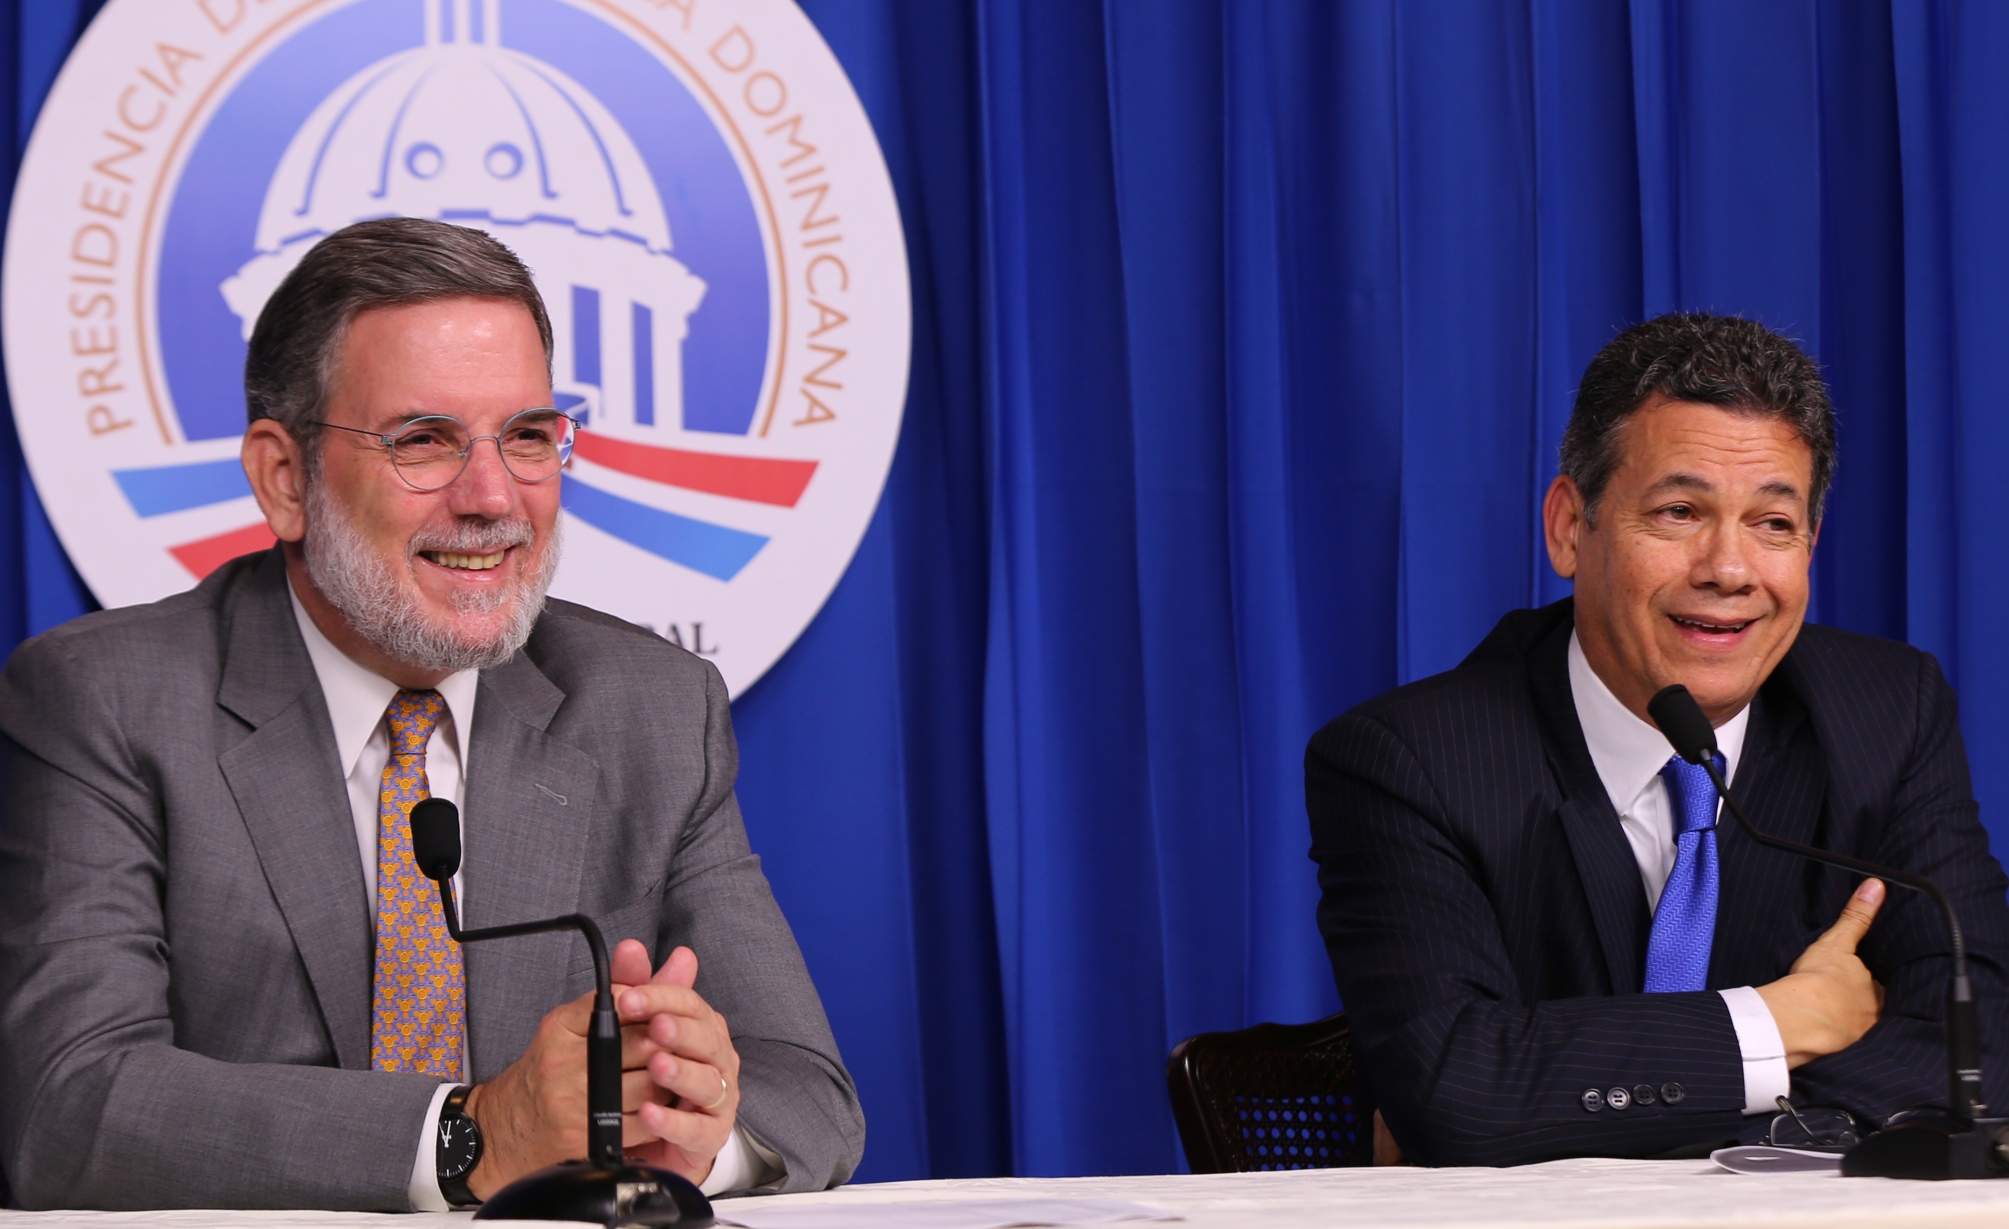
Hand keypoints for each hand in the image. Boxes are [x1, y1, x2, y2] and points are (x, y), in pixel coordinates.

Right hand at [463, 941, 739, 1198]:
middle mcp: (565, 1063)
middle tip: (678, 1047)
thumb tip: (684, 960)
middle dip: (669, 1044)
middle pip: (645, 1043)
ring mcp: (575, 1104)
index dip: (656, 1008)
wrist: (506, 1128)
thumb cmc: (550, 1070)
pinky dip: (661, 1113)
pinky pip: (646, 1121)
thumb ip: (630, 990)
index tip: (663, 1014)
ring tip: (668, 1075)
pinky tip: (657, 1106)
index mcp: (562, 1027)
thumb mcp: (576, 1022)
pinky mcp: (588, 1139)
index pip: (627, 1002)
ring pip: (652, 1084)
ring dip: (670, 1080)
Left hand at [610, 940, 741, 1184]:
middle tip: (654, 1026)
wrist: (659, 1136)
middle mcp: (716, 1058)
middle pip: (706, 1038)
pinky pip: (696, 1128)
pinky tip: (651, 1115)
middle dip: (679, 1031)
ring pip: (707, 1081)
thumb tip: (631, 948)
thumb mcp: (639, 1030)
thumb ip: (636, 990)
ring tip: (657, 1067)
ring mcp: (717, 1097)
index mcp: (703, 1027)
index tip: (630, 998)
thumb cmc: (655, 1077)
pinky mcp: (710, 1134)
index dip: (662, 998)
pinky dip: (674, 1122)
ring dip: (682, 1073)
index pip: (690, 1003)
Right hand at [1756, 878, 1887, 1067]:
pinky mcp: (1837, 1052)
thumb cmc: (1819, 981)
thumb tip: (1876, 886)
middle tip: (1845, 1000)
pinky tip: (1824, 1040)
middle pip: (1873, 1008)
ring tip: (1835, 1021)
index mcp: (1876, 993)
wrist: (1801, 1017)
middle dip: (1863, 1005)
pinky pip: (1841, 1045)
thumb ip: (1856, 916)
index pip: (1879, 986)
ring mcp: (1857, 1037)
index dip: (1870, 983)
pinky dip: (1835, 1042)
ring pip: (1859, 1028)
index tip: (1860, 980)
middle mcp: (1874, 1017)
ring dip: (1850, 1025)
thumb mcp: (1837, 942)